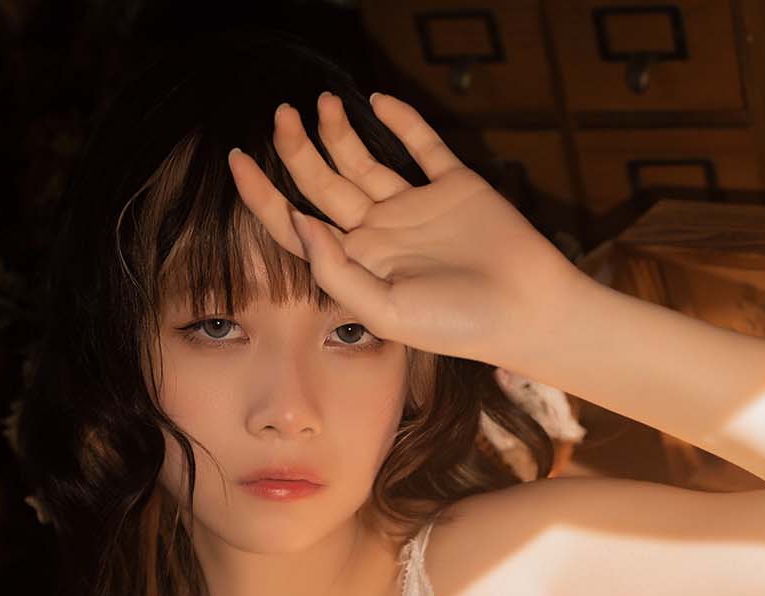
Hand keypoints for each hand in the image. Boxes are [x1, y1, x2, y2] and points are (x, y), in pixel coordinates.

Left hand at [228, 92, 578, 367]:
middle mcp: (381, 235)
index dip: (264, 195)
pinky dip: (401, 121)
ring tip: (319, 103)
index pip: (298, 225)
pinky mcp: (454, 186)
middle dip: (296, 149)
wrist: (526, 312)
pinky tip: (377, 101)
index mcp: (358, 266)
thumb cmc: (457, 325)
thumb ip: (335, 270)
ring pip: (363, 161)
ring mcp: (416, 208)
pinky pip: (421, 146)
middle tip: (281, 115)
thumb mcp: (385, 312)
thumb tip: (299, 221)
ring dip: (338, 131)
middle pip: (324, 184)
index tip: (238, 158)